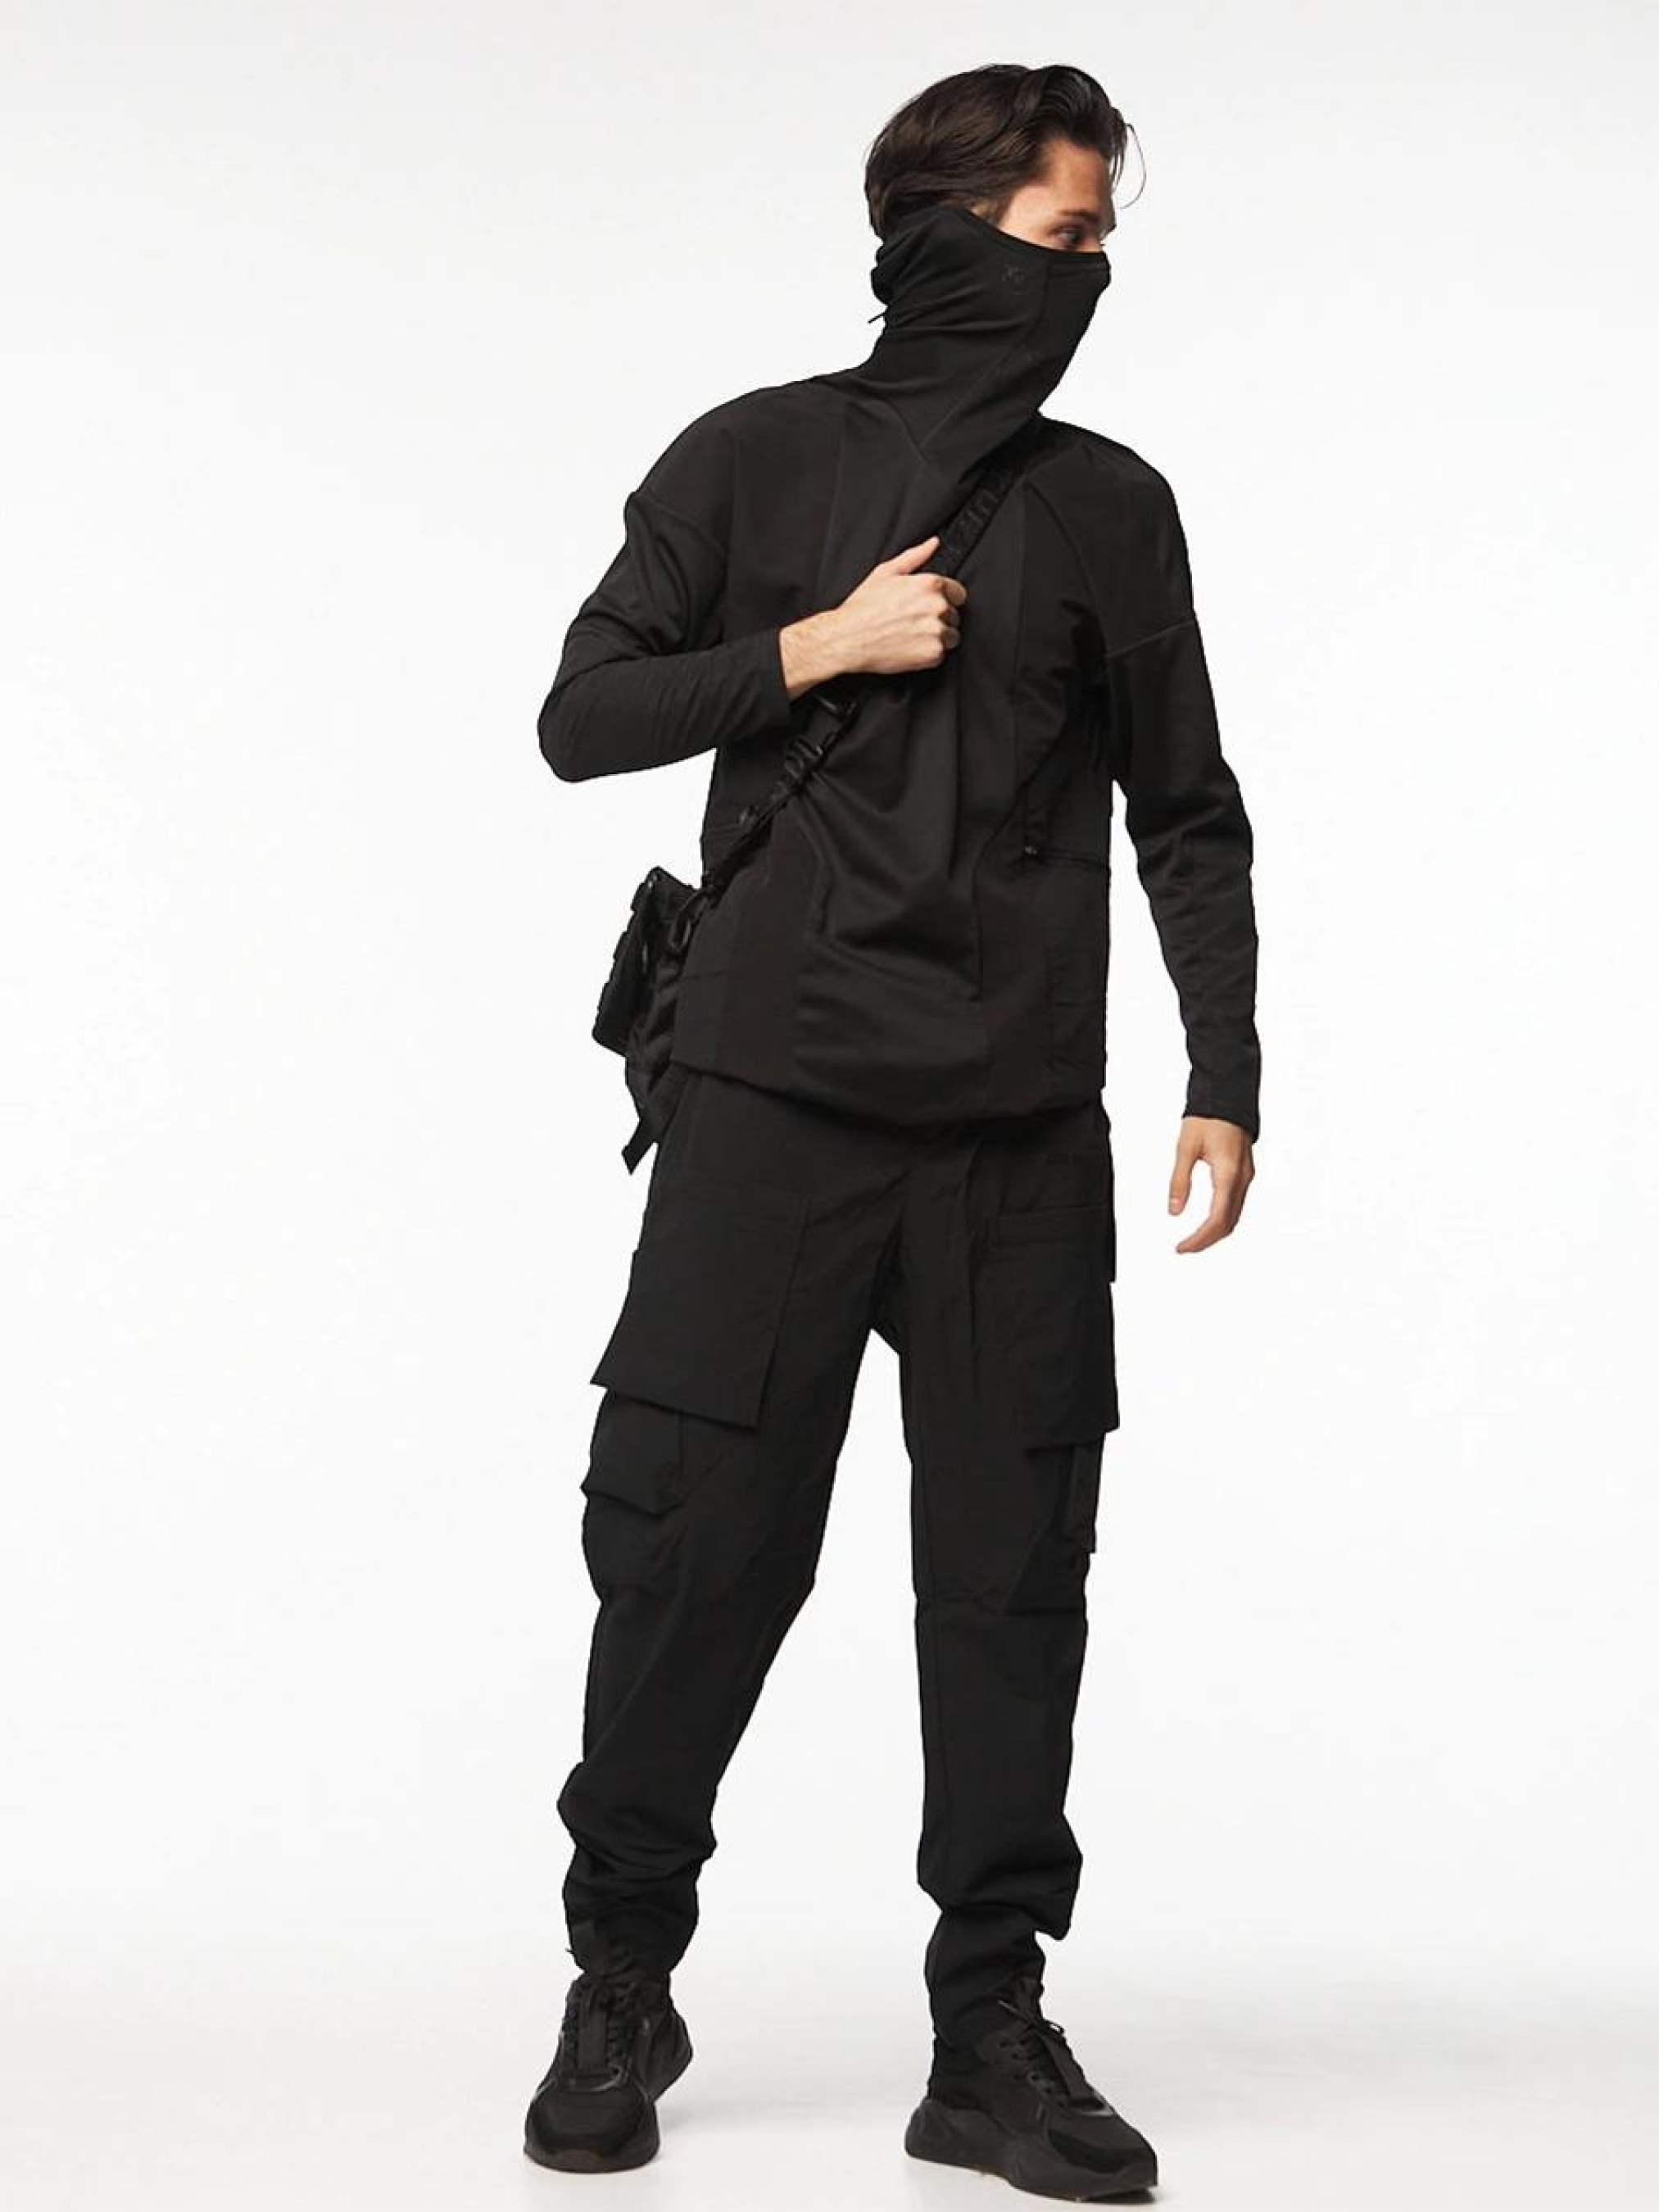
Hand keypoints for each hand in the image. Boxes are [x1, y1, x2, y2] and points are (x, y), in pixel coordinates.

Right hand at [777, 534, 966, 697]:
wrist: (847, 638)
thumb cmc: (863, 607)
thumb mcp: (885, 573)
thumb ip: (914, 557)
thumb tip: (933, 544)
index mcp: (930, 584)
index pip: (958, 593)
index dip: (943, 600)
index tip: (927, 607)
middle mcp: (937, 606)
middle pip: (954, 616)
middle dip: (937, 619)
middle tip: (912, 623)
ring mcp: (937, 631)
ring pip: (951, 636)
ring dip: (936, 638)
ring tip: (910, 636)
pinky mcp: (933, 654)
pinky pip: (941, 654)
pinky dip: (927, 654)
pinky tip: (909, 647)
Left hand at [1167, 1117, 1253, 1252]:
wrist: (1228, 1095)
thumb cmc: (1207, 1117)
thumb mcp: (1185, 1148)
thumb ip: (1179, 1181)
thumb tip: (1174, 1210)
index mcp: (1228, 1174)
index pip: (1217, 1219)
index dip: (1199, 1239)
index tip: (1182, 1247)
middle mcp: (1242, 1178)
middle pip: (1228, 1223)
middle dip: (1206, 1240)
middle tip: (1183, 1248)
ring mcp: (1246, 1176)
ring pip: (1234, 1216)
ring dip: (1215, 1232)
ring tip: (1192, 1239)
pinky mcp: (1244, 1173)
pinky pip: (1236, 1204)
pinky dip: (1222, 1218)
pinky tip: (1206, 1221)